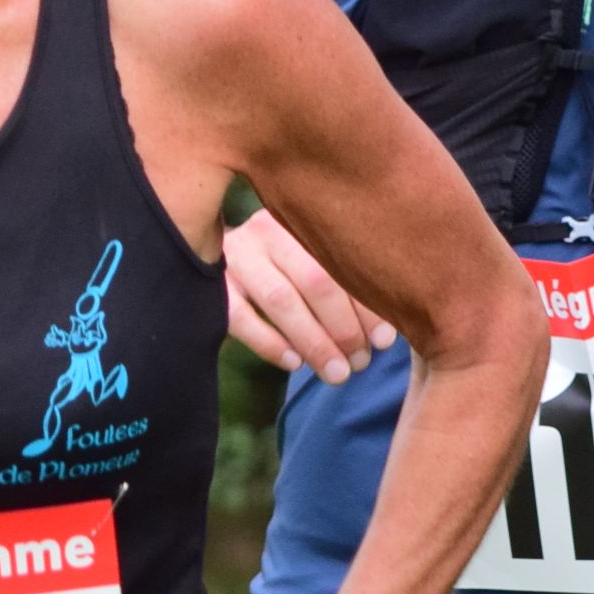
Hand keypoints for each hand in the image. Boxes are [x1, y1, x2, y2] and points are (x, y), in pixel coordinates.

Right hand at [225, 209, 394, 385]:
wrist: (207, 256)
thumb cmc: (285, 267)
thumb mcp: (314, 261)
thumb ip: (346, 287)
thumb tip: (385, 338)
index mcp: (303, 219)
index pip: (343, 263)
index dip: (367, 306)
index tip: (385, 342)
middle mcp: (266, 230)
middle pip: (314, 281)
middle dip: (343, 329)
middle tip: (360, 364)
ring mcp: (234, 256)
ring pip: (280, 300)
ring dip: (314, 342)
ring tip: (337, 373)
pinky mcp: (210, 287)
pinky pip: (241, 318)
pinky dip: (271, 344)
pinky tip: (294, 364)